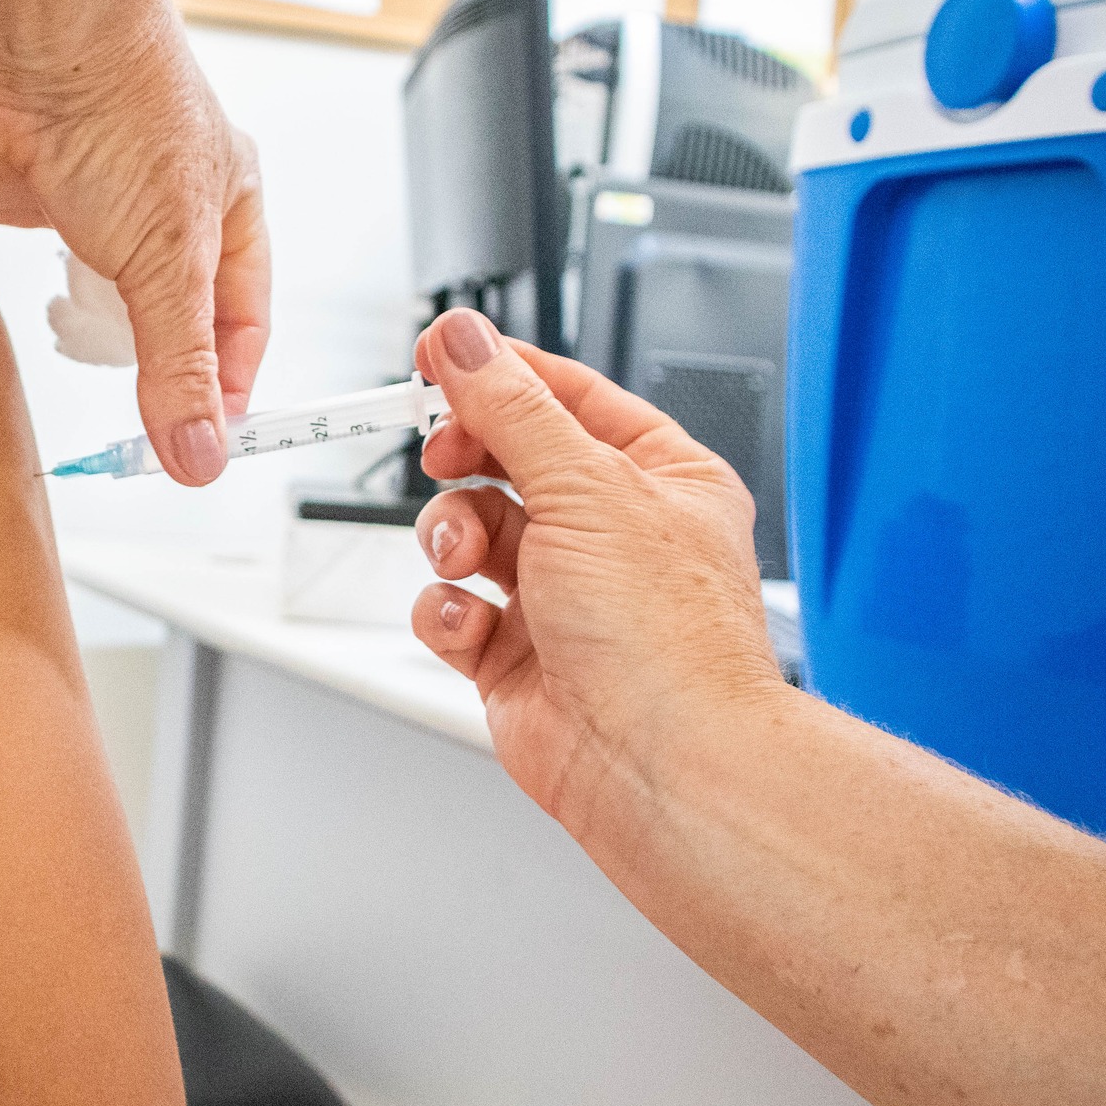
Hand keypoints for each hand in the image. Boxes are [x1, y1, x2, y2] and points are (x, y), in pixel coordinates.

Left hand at [0, 12, 270, 486]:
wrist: (27, 33)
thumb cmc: (124, 114)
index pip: (240, 320)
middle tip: (134, 433)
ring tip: (68, 360)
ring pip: (82, 276)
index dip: (227, 385)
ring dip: (73, 318)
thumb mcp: (170, 264)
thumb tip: (199, 458)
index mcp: (225, 208)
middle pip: (163, 305)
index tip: (203, 447)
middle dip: (150, 363)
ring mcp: (83, 192)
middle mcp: (159, 200)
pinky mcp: (7, 185)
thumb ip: (179, 368)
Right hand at [408, 309, 787, 837]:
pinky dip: (449, 614)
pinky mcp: (513, 655)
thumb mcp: (586, 486)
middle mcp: (611, 534)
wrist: (658, 764)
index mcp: (659, 478)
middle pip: (506, 461)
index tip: (439, 354)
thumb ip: (510, 408)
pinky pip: (452, 609)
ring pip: (469, 532)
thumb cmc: (665, 639)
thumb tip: (465, 341)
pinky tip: (475, 628)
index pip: (568, 398)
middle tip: (442, 452)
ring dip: (452, 538)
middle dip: (467, 461)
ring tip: (466, 560)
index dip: (501, 373)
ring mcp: (559, 596)